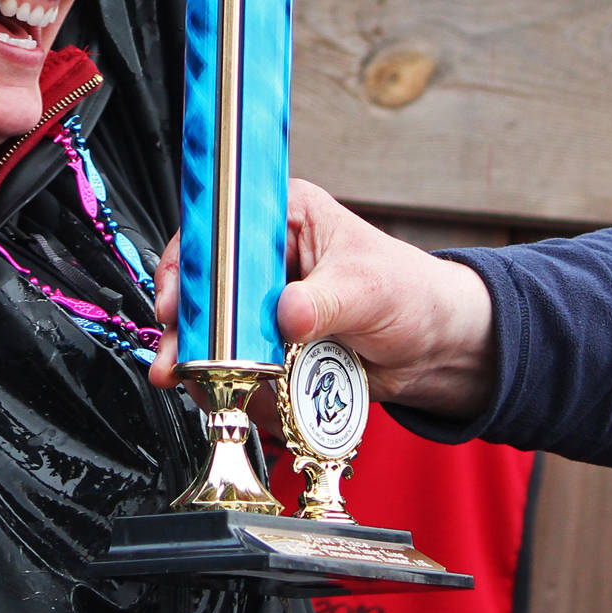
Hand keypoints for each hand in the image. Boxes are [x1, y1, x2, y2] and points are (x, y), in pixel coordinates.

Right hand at [150, 179, 495, 420]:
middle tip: (178, 357)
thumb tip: (287, 314)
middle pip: (205, 284)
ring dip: (201, 361)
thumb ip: (326, 302)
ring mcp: (263, 304)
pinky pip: (236, 365)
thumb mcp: (369, 288)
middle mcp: (266, 258)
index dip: (192, 262)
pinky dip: (232, 384)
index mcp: (284, 216)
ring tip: (198, 385)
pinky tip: (238, 396)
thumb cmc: (409, 294)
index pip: (220, 227)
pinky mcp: (269, 345)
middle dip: (187, 325)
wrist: (433, 348)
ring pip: (213, 329)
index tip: (179, 300)